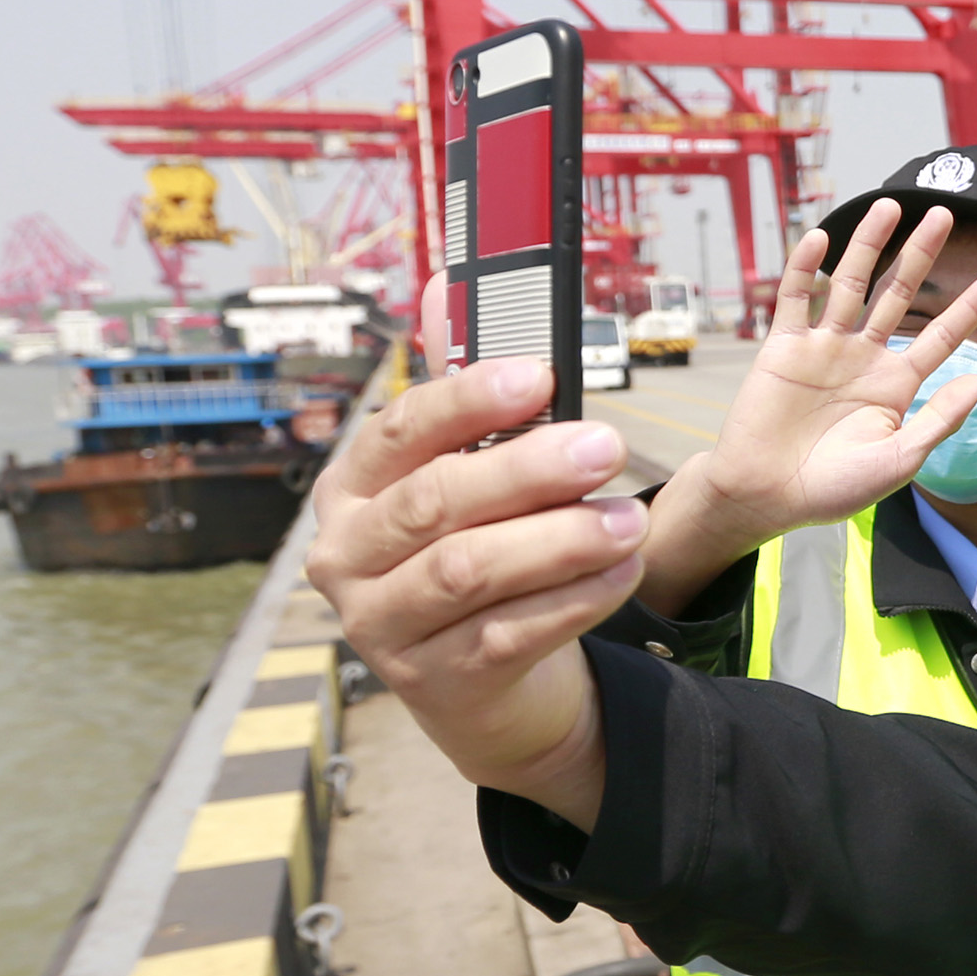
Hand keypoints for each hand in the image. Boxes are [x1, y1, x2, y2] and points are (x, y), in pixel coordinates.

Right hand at [309, 360, 644, 825]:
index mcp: (350, 492)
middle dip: (526, 470)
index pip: (398, 432)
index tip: (540, 377)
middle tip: (606, 447)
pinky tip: (621, 572)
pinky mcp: (436, 682)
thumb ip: (465, 400)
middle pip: (434, 501)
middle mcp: (347, 558)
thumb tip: (446, 288)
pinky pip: (509, 632)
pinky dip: (574, 599)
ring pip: (469, 570)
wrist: (484, 687)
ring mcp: (383, 626)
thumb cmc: (477, 556)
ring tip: (628, 520)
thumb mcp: (467, 483)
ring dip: (559, 539)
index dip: (467, 400)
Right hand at [637, 199, 976, 610]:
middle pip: (898, 294)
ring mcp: (823, 348)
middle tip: (943, 214)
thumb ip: (939, 420)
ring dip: (868, 245)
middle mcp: (863, 357)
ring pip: (851, 285)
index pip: (940, 336)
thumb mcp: (898, 460)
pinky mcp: (783, 347)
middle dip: (920, 256)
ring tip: (888, 206)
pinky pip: (795, 299)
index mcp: (895, 385)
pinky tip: (821, 238)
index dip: (968, 308)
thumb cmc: (833, 489)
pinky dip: (806, 268)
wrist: (767, 497)